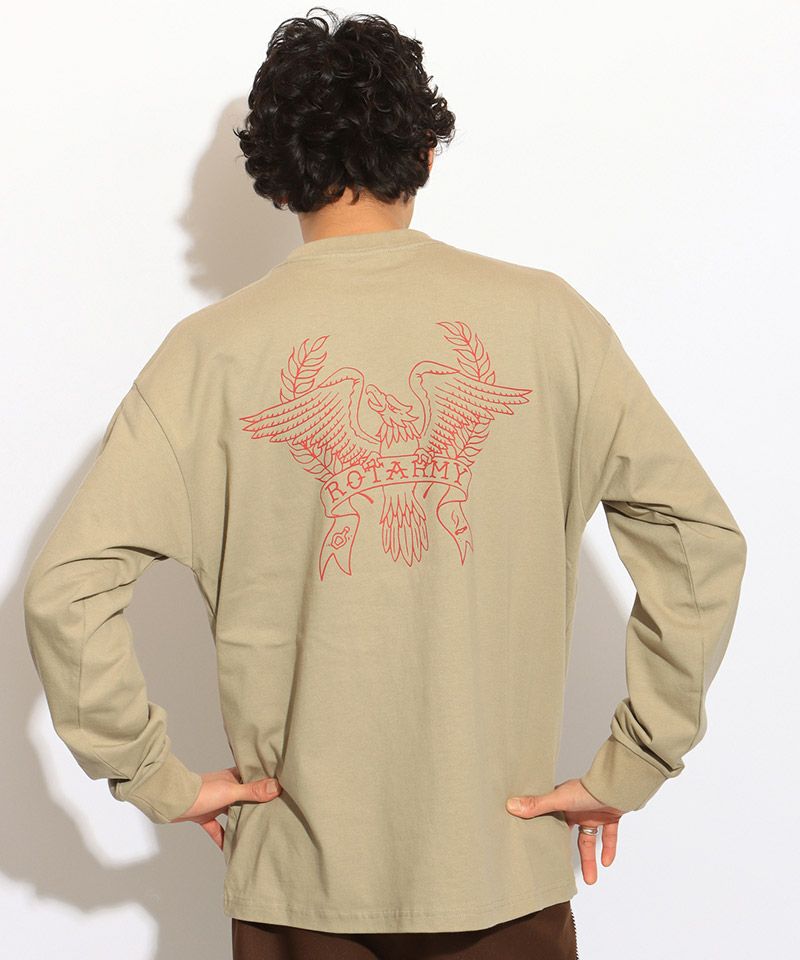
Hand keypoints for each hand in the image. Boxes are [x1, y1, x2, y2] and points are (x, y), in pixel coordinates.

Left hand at [169, 766, 281, 850]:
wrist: (171, 802)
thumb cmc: (201, 792)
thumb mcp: (230, 791)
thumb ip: (252, 791)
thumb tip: (277, 787)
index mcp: (234, 777)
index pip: (255, 777)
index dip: (268, 783)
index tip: (283, 789)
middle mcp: (226, 788)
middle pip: (246, 797)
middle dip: (258, 805)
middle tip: (275, 814)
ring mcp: (215, 803)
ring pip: (233, 813)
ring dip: (241, 821)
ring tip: (257, 832)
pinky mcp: (205, 817)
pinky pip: (217, 829)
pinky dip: (223, 838)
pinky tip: (230, 850)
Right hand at [506, 778, 624, 883]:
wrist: (616, 787)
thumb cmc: (587, 789)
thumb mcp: (558, 799)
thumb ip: (536, 805)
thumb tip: (511, 806)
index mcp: (562, 801)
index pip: (549, 816)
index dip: (543, 829)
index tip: (535, 843)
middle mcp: (577, 808)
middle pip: (568, 833)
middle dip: (565, 850)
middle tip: (559, 867)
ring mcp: (593, 814)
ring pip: (589, 840)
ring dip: (590, 859)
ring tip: (590, 880)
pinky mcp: (609, 817)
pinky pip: (608, 837)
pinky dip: (608, 849)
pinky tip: (605, 863)